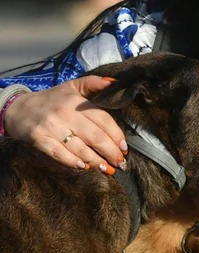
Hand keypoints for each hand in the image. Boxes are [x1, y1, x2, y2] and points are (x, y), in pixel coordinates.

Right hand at [4, 76, 126, 172]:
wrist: (19, 109)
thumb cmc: (53, 99)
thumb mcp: (73, 86)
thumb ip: (94, 83)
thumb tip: (115, 83)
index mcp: (76, 101)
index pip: (103, 120)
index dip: (117, 136)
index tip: (124, 148)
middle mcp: (65, 114)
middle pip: (96, 137)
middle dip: (111, 152)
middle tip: (120, 163)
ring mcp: (52, 128)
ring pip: (81, 149)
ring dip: (96, 161)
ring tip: (107, 168)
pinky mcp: (40, 140)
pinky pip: (61, 155)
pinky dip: (74, 163)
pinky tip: (84, 167)